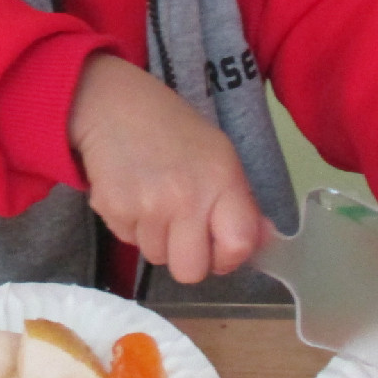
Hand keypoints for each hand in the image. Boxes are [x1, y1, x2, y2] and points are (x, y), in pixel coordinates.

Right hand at [69, 53, 264, 284]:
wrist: (114, 106)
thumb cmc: (173, 130)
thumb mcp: (220, 156)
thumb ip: (242, 203)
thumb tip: (264, 243)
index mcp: (221, 180)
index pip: (238, 245)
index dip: (229, 257)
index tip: (219, 248)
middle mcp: (185, 198)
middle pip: (191, 272)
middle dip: (188, 259)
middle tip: (183, 232)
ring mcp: (146, 207)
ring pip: (157, 258)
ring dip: (157, 238)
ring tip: (153, 200)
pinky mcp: (113, 210)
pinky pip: (128, 241)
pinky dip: (132, 225)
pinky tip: (133, 193)